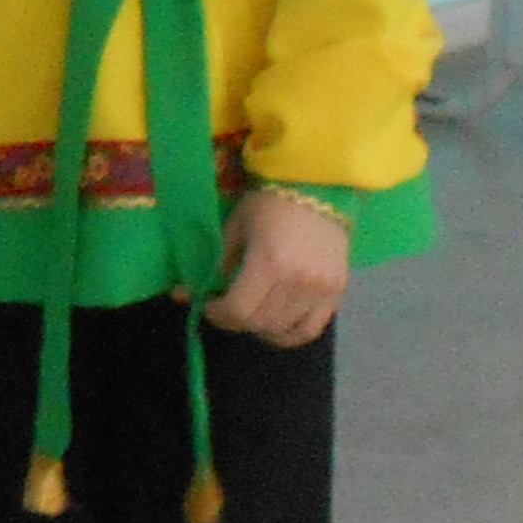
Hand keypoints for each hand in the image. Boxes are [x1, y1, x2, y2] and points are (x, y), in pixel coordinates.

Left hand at [203, 188, 351, 346]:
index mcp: (270, 262)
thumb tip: (185, 294)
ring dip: (260, 329)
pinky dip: (289, 334)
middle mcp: (299, 281)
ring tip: (250, 315)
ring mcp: (322, 289)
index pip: (239, 310)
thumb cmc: (269, 204)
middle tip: (226, 309)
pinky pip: (312, 328)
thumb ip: (215, 265)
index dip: (218, 314)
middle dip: (235, 321)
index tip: (208, 305)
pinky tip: (275, 326)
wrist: (318, 188)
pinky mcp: (338, 291)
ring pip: (283, 330)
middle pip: (260, 323)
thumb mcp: (234, 229)